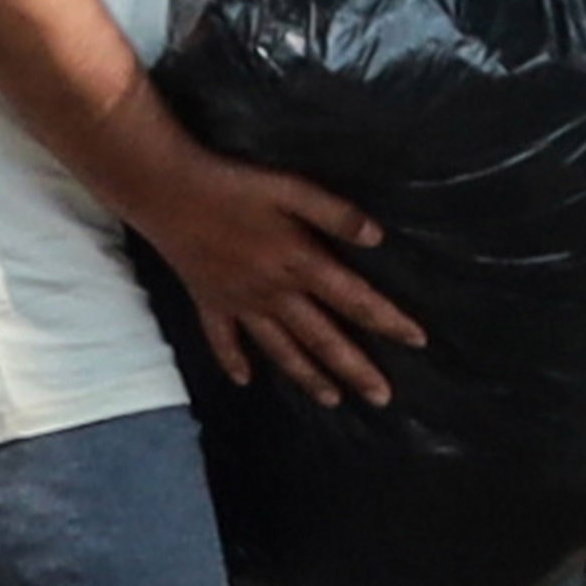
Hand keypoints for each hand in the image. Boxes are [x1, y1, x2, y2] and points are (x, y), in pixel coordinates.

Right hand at [126, 123, 421, 406]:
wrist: (168, 192)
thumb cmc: (234, 185)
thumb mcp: (290, 188)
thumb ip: (334, 213)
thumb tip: (378, 237)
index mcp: (300, 263)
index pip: (355, 299)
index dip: (389, 320)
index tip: (418, 341)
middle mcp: (275, 294)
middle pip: (323, 338)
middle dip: (356, 369)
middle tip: (383, 398)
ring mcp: (240, 303)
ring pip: (281, 349)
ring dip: (307, 376)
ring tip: (332, 400)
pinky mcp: (210, 302)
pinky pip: (224, 341)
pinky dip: (233, 362)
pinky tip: (246, 381)